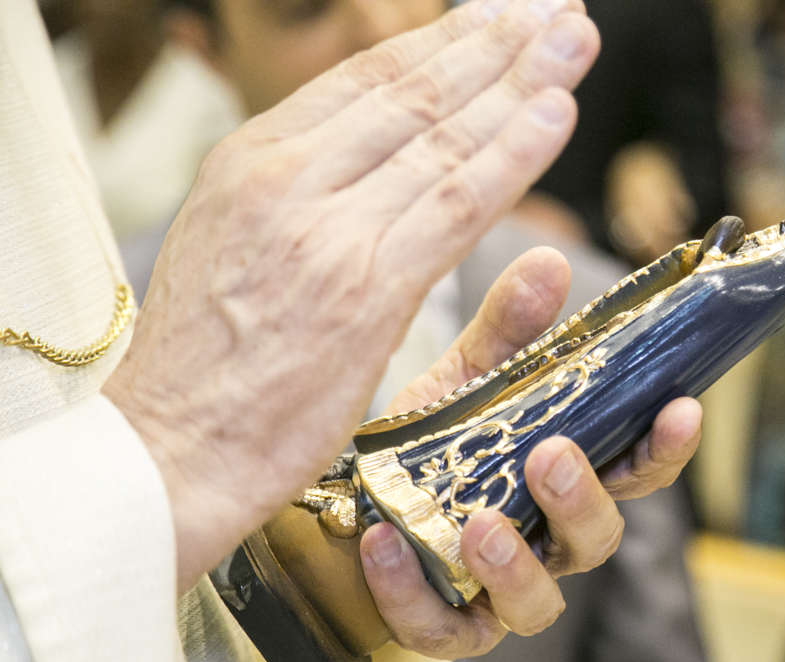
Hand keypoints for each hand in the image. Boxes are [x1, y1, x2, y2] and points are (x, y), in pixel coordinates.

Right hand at [102, 0, 600, 593]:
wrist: (167, 453)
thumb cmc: (203, 369)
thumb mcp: (233, 250)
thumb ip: (300, 200)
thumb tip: (374, 168)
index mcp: (247, 163)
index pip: (364, 82)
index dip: (444, 42)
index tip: (498, 15)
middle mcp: (284, 180)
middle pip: (411, 92)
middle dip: (497, 43)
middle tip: (559, 8)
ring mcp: (324, 232)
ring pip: (442, 138)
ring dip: (522, 82)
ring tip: (576, 38)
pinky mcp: (364, 292)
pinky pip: (454, 206)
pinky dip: (511, 157)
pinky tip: (556, 115)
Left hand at [359, 248, 702, 658]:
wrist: (338, 516)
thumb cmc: (423, 451)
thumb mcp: (462, 381)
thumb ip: (506, 331)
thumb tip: (546, 261)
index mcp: (567, 475)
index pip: (636, 468)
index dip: (665, 446)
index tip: (680, 408)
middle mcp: (547, 539)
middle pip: (597, 539)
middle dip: (582, 501)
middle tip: (552, 456)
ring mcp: (499, 592)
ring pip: (537, 602)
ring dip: (514, 565)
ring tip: (480, 523)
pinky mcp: (444, 626)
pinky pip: (442, 628)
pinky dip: (413, 593)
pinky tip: (385, 544)